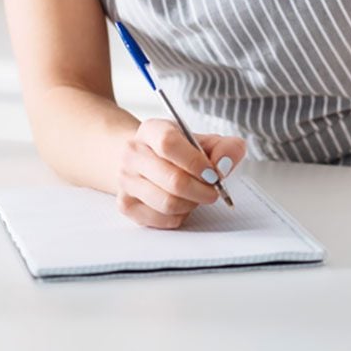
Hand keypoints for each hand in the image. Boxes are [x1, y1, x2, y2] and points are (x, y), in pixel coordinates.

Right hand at [117, 119, 246, 228]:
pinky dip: (178, 216)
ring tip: (195, 196)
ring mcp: (125, 180)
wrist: (143, 160)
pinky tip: (180, 205)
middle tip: (213, 190)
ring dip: (191, 204)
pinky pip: (161, 219)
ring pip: (168, 203)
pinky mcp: (126, 204)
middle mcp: (132, 154)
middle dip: (202, 190)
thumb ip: (224, 148)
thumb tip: (225, 163)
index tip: (214, 173)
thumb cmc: (176, 152)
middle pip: (172, 180)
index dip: (195, 162)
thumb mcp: (202, 141)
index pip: (169, 144)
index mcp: (151, 131)